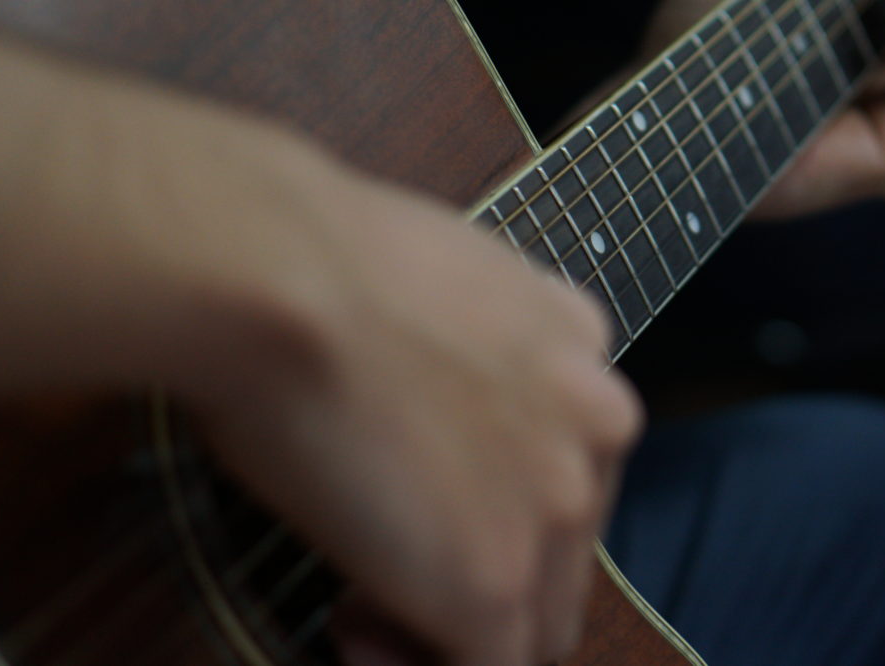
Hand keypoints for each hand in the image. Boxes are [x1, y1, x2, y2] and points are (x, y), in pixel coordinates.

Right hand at [190, 161, 642, 665]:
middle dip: (484, 566)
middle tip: (383, 565)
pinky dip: (416, 662)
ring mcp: (557, 507)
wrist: (285, 281)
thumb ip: (471, 341)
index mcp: (582, 339)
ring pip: (539, 616)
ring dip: (453, 628)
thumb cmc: (317, 259)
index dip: (496, 490)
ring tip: (359, 605)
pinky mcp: (496, 580)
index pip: (570, 446)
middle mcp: (598, 425)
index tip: (416, 492)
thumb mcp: (441, 272)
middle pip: (567, 540)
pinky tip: (349, 623)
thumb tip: (426, 390)